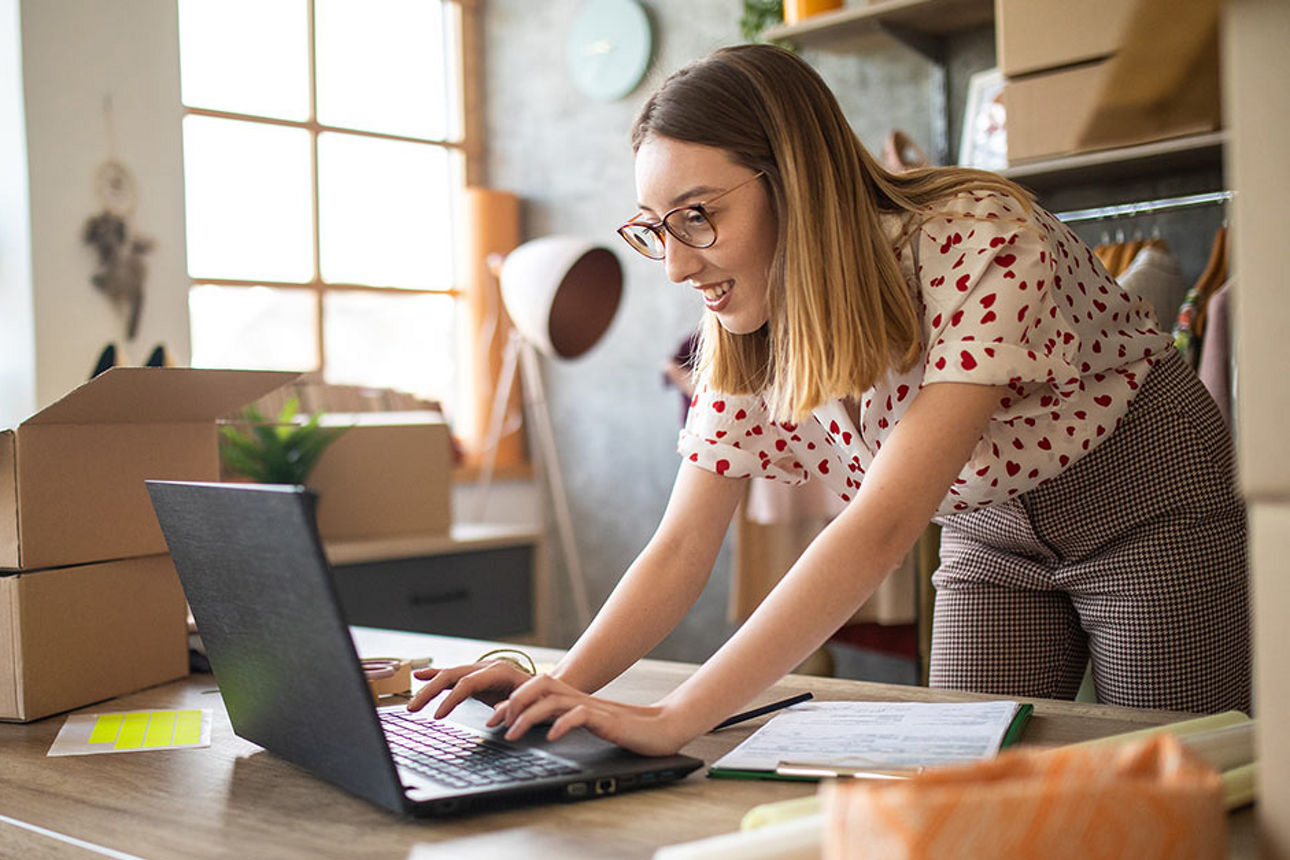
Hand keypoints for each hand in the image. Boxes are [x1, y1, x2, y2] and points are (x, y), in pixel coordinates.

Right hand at [406, 660, 532, 718]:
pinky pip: (453, 676)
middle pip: (452, 675)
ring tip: (412, 703)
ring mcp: (481, 670)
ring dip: (428, 687)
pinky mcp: (477, 677)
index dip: (450, 699)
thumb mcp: (530, 705)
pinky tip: (421, 676)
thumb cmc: (541, 698)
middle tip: (413, 709)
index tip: (437, 716)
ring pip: (449, 675)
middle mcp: (487, 667)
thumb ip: (513, 708)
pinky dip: (436, 677)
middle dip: (430, 692)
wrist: (549, 689)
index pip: (467, 684)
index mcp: (499, 672)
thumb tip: (495, 716)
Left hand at [490, 673, 693, 756]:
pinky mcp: (607, 721)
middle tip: (498, 723)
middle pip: (539, 684)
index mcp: (572, 699)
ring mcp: (593, 708)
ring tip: (514, 734)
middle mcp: (579, 698)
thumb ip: (564, 721)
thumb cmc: (625, 730)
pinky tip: (552, 738)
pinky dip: (562, 725)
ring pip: (553, 700)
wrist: (662, 729)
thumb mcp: (587, 725)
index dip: (510, 701)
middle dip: (514, 701)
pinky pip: (580, 716)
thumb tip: (538, 729)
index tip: (491, 719)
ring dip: (529, 716)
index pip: (534, 688)